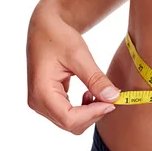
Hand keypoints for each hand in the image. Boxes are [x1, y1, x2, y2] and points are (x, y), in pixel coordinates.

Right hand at [26, 1, 120, 134]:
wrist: (44, 26)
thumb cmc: (59, 36)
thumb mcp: (79, 55)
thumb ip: (96, 79)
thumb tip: (113, 98)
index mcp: (41, 92)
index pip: (70, 118)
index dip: (94, 114)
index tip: (112, 101)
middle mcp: (37, 102)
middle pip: (70, 124)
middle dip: (93, 114)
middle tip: (111, 96)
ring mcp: (40, 103)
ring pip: (70, 122)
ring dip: (89, 112)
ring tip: (98, 92)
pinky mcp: (47, 101)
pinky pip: (67, 115)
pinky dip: (83, 109)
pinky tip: (89, 93)